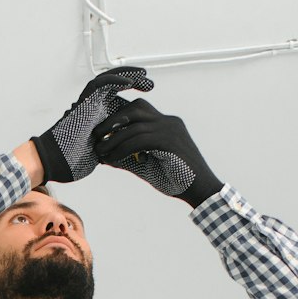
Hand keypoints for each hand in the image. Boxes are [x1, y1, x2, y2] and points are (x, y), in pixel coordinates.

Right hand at [30, 66, 154, 184]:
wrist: (54, 162)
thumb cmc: (72, 162)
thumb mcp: (103, 153)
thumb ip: (115, 147)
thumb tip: (134, 155)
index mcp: (97, 119)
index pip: (117, 102)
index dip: (133, 99)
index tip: (148, 104)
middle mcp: (92, 108)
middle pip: (114, 87)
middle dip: (133, 82)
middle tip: (149, 84)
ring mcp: (87, 103)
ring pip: (108, 80)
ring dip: (127, 76)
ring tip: (144, 77)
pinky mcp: (83, 102)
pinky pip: (100, 85)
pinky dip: (115, 80)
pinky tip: (129, 82)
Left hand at [92, 99, 223, 205]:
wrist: (201, 191)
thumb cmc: (175, 181)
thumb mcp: (147, 166)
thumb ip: (128, 157)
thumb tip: (104, 156)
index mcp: (166, 124)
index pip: (139, 109)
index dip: (118, 116)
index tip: (101, 130)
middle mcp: (169, 121)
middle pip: (136, 107)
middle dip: (112, 119)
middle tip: (96, 135)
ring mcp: (171, 129)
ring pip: (135, 125)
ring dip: (113, 138)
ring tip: (100, 150)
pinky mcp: (170, 141)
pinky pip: (140, 140)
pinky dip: (122, 149)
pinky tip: (111, 159)